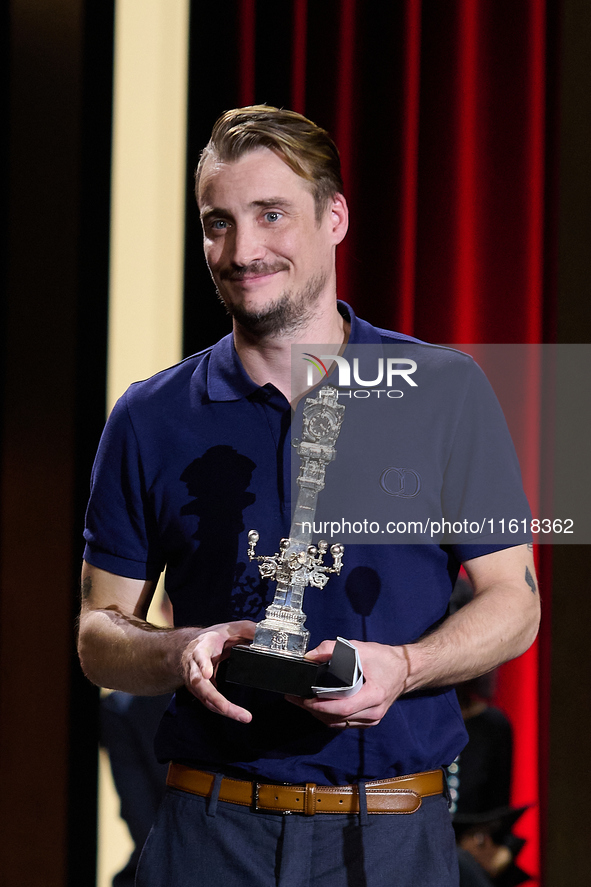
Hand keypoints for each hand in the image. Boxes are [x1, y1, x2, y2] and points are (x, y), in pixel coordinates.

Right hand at [180, 620, 255, 722]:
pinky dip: (224, 709)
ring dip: (223, 708)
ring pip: (206, 697)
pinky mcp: (201, 691)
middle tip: (227, 708)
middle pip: (200, 684)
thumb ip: (247, 629)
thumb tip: (265, 634)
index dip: (203, 665)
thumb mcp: (229, 628)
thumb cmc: (213, 638)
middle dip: (215, 698)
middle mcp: (195, 666)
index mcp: (203, 647)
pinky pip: (211, 702)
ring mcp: (196, 681)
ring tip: (243, 716)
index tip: (208, 674)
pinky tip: (238, 714)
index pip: (200, 655)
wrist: (193, 647)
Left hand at [285, 639, 408, 727]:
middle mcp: (373, 713)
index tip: (303, 698)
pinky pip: (344, 724)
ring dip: (318, 714)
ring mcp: (371, 720)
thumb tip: (310, 656)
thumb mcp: (360, 648)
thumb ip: (333, 649)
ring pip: (338, 724)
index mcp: (374, 696)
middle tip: (294, 698)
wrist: (406, 671)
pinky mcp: (368, 721)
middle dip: (312, 709)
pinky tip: (317, 706)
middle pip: (337, 719)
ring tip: (301, 701)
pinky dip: (329, 716)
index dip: (320, 705)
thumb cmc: (386, 659)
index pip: (343, 708)